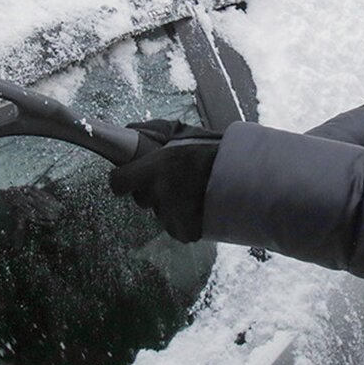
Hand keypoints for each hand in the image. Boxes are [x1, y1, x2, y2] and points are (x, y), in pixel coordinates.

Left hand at [109, 120, 221, 242]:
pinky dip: (184, 221)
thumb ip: (153, 132)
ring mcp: (172, 216)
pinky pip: (176, 228)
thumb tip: (130, 132)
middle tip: (174, 180)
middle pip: (141, 198)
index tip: (129, 177)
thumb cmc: (215, 152)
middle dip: (152, 190)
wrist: (246, 177)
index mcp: (154, 170)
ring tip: (192, 193)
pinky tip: (198, 207)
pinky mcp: (186, 232)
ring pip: (160, 213)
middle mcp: (159, 195)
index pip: (117, 183)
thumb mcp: (182, 133)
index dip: (123, 179)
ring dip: (170, 206)